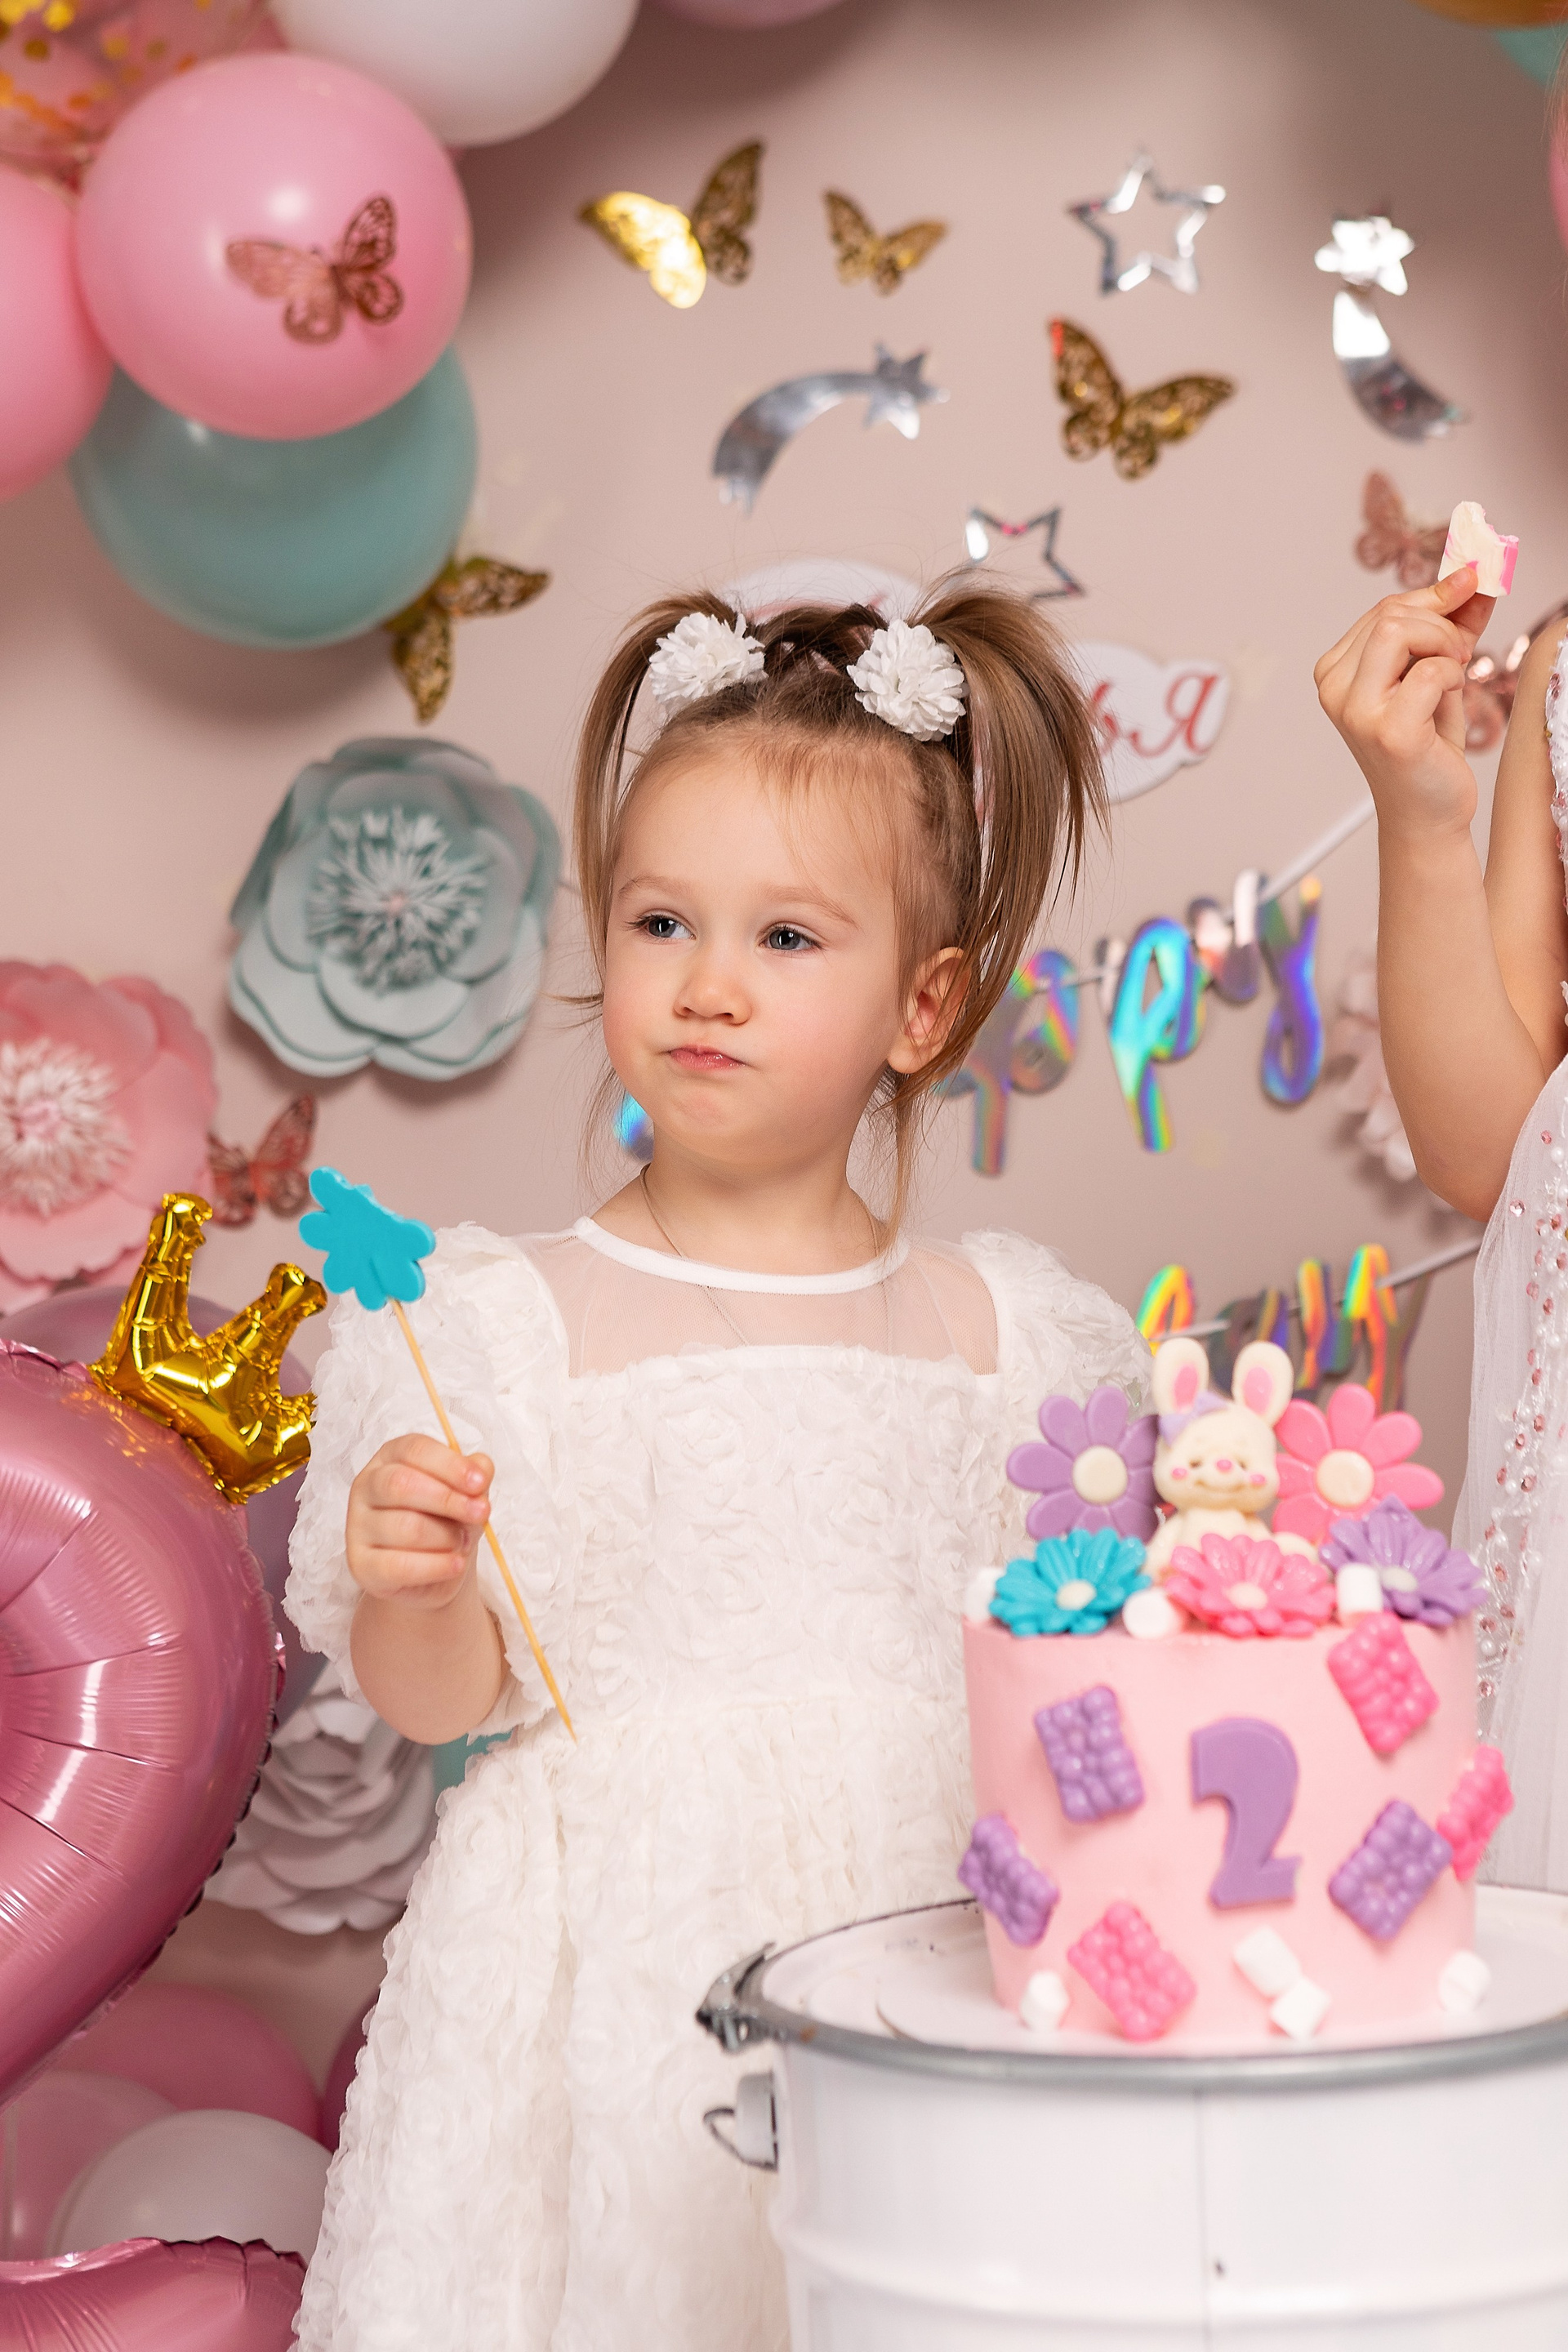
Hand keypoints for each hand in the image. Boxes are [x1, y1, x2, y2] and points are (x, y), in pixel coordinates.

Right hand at [346, 1435, 492, 1611]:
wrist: (434, 1573)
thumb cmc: (446, 1523)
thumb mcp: (465, 1496)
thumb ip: (473, 1479)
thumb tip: (482, 1467)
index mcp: (390, 1458)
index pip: (414, 1450)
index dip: (450, 1465)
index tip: (480, 1483)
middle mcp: (367, 1486)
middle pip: (401, 1484)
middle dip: (448, 1500)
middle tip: (481, 1514)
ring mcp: (358, 1526)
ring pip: (405, 1527)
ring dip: (447, 1537)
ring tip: (462, 1544)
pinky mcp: (361, 1565)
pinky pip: (399, 1566)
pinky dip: (436, 1566)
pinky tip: (455, 1564)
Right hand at [1314, 568, 1494, 841]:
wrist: (1427, 810)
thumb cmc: (1428, 744)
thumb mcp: (1438, 670)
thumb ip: (1452, 623)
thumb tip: (1474, 575)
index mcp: (1335, 671)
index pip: (1384, 608)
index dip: (1435, 596)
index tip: (1470, 588)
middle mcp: (1334, 688)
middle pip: (1391, 613)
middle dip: (1441, 624)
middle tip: (1460, 657)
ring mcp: (1355, 711)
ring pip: (1400, 630)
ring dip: (1444, 647)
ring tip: (1452, 676)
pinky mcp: (1386, 731)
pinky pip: (1429, 671)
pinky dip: (1451, 678)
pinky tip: (1447, 701)